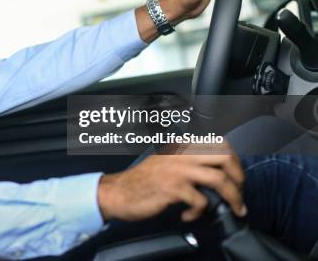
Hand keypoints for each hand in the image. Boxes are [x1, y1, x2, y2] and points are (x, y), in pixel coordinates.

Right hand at [97, 152, 245, 222]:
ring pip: (219, 179)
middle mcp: (181, 154)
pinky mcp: (173, 188)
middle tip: (240, 192)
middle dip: (239, 177)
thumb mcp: (165, 162)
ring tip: (233, 208)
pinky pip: (201, 201)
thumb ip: (186, 161)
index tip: (236, 175)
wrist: (118, 192)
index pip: (218, 142)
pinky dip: (199, 212)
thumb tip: (215, 171)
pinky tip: (189, 215)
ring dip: (233, 197)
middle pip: (224, 157)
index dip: (233, 159)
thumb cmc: (141, 181)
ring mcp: (177, 170)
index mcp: (180, 146)